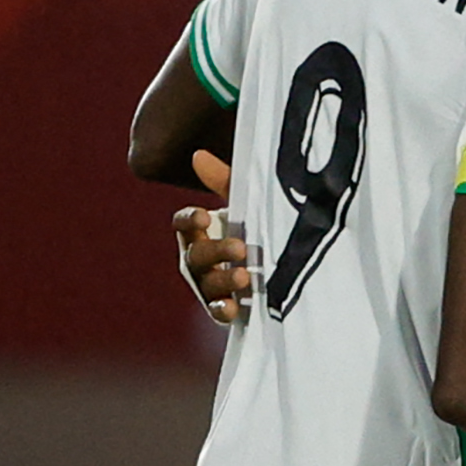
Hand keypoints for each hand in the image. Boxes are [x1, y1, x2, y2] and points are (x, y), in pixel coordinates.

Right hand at [175, 151, 250, 322]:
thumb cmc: (257, 231)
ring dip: (221, 280)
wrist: (282, 271)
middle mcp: (199, 258)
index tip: (204, 216)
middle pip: (195, 255)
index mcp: (201, 232)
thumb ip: (225, 183)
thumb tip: (198, 155)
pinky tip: (232, 308)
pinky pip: (216, 310)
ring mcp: (209, 284)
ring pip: (206, 283)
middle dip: (215, 251)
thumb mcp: (248, 207)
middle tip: (240, 248)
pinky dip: (222, 309)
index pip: (183, 224)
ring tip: (243, 277)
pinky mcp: (225, 306)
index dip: (188, 220)